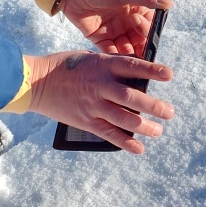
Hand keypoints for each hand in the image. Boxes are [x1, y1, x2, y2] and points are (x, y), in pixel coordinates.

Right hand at [26, 50, 173, 153]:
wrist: (36, 82)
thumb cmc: (64, 66)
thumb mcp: (90, 58)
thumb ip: (111, 66)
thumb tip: (136, 75)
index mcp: (102, 65)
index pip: (132, 67)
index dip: (152, 71)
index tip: (170, 75)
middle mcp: (100, 85)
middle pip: (132, 97)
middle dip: (154, 106)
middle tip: (169, 112)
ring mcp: (93, 105)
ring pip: (124, 119)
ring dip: (145, 127)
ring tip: (158, 130)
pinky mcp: (86, 121)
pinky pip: (109, 134)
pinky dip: (125, 142)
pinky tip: (139, 148)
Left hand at [59, 0, 172, 55]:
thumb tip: (169, 3)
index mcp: (135, 9)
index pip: (148, 26)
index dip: (148, 32)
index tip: (146, 35)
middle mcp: (126, 22)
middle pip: (138, 40)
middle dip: (141, 49)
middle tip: (140, 56)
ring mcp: (113, 31)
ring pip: (125, 48)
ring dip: (129, 56)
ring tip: (132, 66)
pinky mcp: (99, 38)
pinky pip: (110, 51)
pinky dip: (114, 58)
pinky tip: (118, 65)